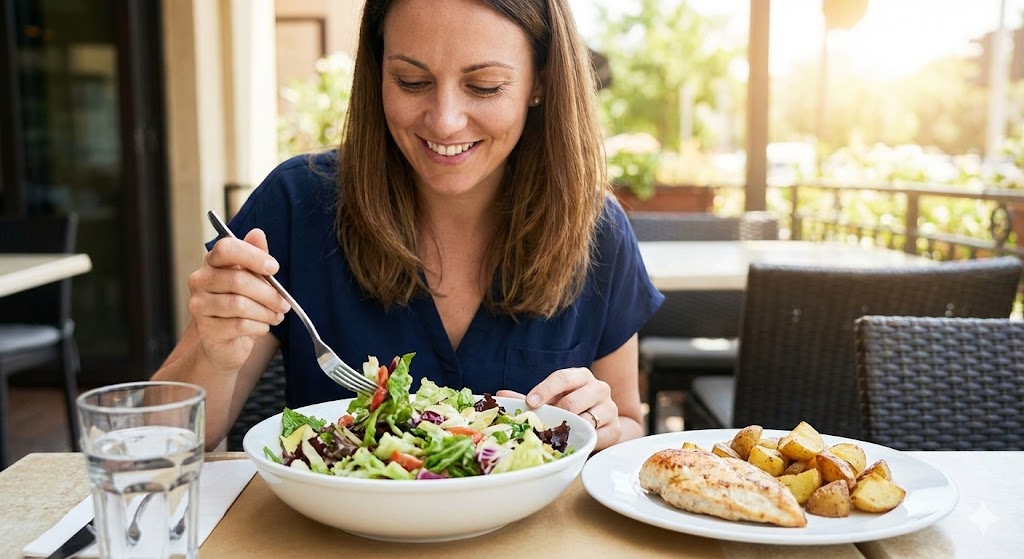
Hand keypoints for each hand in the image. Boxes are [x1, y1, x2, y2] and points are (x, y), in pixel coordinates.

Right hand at [187, 228, 290, 371]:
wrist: (226, 342)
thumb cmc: (242, 306)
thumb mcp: (252, 278)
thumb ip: (255, 256)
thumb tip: (257, 234)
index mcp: (212, 263)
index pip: (226, 248)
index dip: (252, 256)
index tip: (274, 268)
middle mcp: (200, 281)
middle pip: (238, 280)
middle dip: (269, 293)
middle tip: (284, 303)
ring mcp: (199, 305)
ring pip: (239, 305)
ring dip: (266, 312)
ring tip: (276, 316)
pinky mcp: (206, 329)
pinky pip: (239, 325)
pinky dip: (258, 326)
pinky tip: (263, 327)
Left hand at [496, 367, 619, 449]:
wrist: (603, 423)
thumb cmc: (572, 408)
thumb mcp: (553, 399)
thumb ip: (529, 398)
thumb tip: (501, 396)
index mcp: (581, 376)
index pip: (563, 377)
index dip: (545, 389)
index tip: (531, 402)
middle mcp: (599, 389)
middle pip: (574, 401)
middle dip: (555, 415)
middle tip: (542, 425)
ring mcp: (610, 409)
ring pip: (585, 420)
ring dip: (568, 430)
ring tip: (556, 436)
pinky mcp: (615, 429)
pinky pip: (596, 437)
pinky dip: (582, 441)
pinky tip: (572, 443)